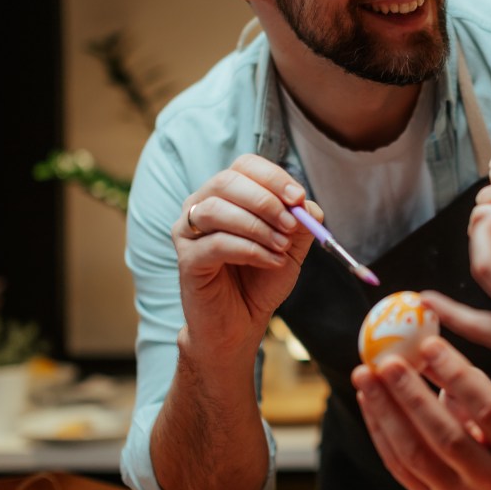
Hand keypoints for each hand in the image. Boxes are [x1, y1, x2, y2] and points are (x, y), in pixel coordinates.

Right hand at [172, 154, 320, 357]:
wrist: (241, 322)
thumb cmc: (261, 279)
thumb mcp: (290, 245)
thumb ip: (300, 220)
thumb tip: (304, 203)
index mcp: (226, 195)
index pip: (245, 166)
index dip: (273, 178)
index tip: (298, 197)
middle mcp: (200, 206)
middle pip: (226, 181)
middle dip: (265, 200)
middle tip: (291, 224)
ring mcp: (188, 232)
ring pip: (216, 209)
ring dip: (257, 226)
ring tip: (281, 247)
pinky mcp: (186, 259)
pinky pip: (216, 244)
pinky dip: (250, 250)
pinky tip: (271, 261)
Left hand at [352, 336, 490, 489]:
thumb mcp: (490, 399)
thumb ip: (459, 377)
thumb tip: (419, 345)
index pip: (488, 408)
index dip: (457, 376)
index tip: (428, 344)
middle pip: (447, 437)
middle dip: (412, 396)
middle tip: (387, 362)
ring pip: (415, 454)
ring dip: (385, 411)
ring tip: (365, 376)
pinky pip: (397, 464)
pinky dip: (379, 428)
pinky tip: (367, 398)